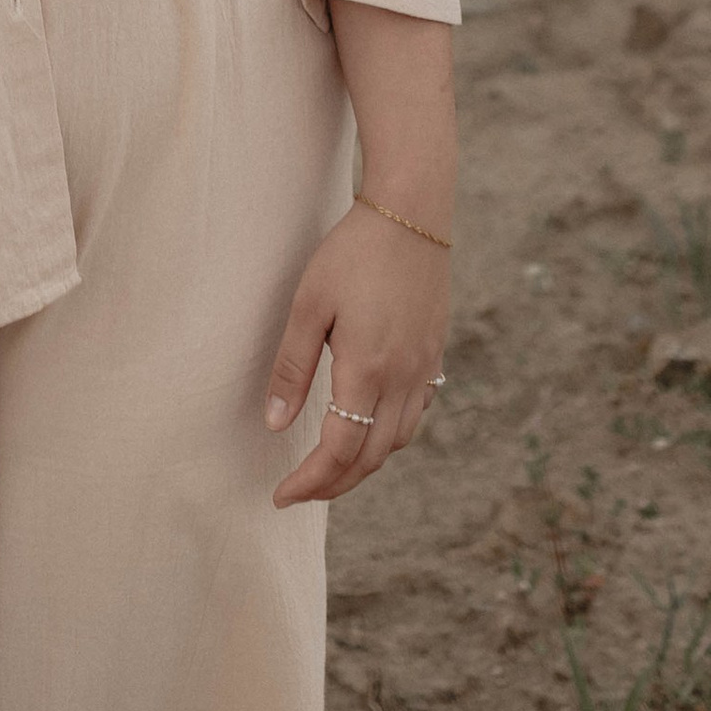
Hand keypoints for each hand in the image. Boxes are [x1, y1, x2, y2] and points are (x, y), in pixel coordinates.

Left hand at [264, 202, 448, 508]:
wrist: (411, 214)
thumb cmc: (352, 253)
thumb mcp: (309, 304)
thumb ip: (293, 367)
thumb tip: (276, 424)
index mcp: (368, 371)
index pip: (339, 450)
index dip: (310, 481)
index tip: (281, 495)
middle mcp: (403, 380)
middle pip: (370, 458)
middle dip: (334, 484)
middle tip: (299, 492)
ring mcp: (425, 370)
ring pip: (396, 442)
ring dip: (363, 464)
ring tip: (329, 467)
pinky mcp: (435, 355)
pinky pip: (415, 416)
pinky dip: (389, 437)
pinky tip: (369, 429)